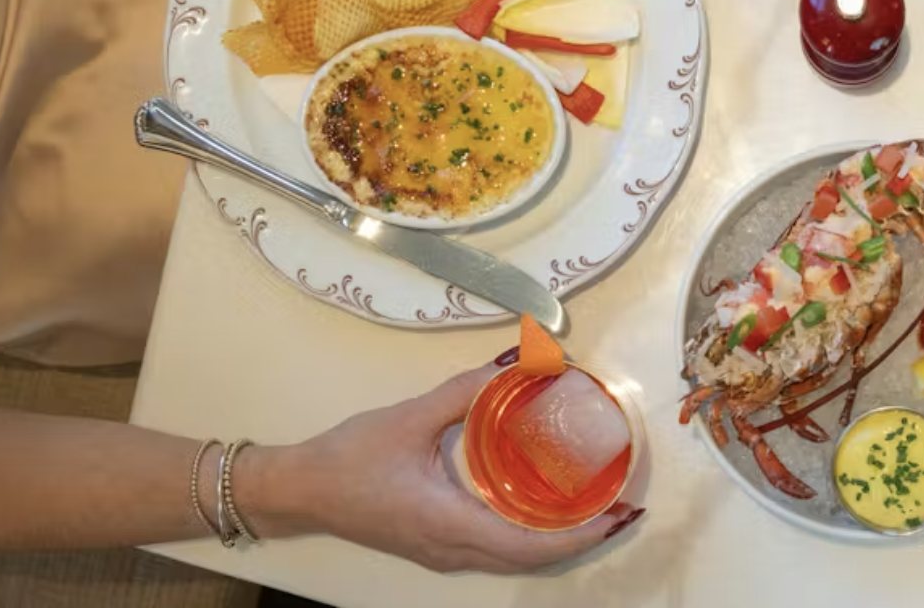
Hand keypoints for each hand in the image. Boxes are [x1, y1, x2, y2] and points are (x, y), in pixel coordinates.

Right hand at [251, 363, 644, 572]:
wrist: (300, 490)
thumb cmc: (349, 457)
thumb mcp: (409, 417)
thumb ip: (462, 393)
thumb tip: (512, 367)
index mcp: (448, 524)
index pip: (529, 544)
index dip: (579, 534)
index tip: (617, 513)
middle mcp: (451, 549)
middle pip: (531, 556)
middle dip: (582, 536)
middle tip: (623, 504)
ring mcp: (443, 552)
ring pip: (515, 555)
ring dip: (559, 535)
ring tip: (597, 505)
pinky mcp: (436, 543)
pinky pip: (496, 546)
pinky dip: (531, 531)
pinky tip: (547, 504)